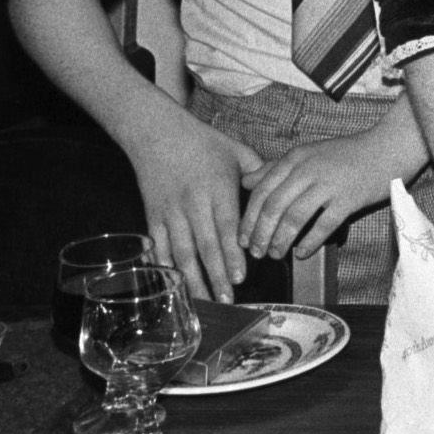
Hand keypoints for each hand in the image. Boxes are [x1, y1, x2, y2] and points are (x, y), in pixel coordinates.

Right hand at [124, 111, 260, 300]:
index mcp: (217, 188)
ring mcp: (170, 211)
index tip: (241, 276)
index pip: (226, 227)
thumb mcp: (237, 152)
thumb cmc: (203, 142)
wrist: (157, 132)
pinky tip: (172, 286)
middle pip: (204, 245)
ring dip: (192, 278)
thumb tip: (281, 192)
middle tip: (227, 299)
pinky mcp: (152, 215)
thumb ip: (260, 174)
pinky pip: (158, 246)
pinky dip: (164, 266)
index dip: (232, 253)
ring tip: (203, 301)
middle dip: (216, 275)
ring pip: (180, 252)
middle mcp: (193, 203)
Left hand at [237, 134, 394, 261]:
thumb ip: (275, 167)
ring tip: (276, 254)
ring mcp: (329, 184)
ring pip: (294, 217)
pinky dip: (310, 242)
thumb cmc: (347, 154)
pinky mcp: (349, 199)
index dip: (249, 219)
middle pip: (273, 207)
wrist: (388, 148)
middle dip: (261, 234)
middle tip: (256, 252)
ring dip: (281, 241)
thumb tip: (245, 181)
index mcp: (295, 159)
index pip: (261, 192)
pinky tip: (303, 253)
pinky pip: (323, 225)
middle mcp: (308, 170)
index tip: (243, 239)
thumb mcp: (308, 154)